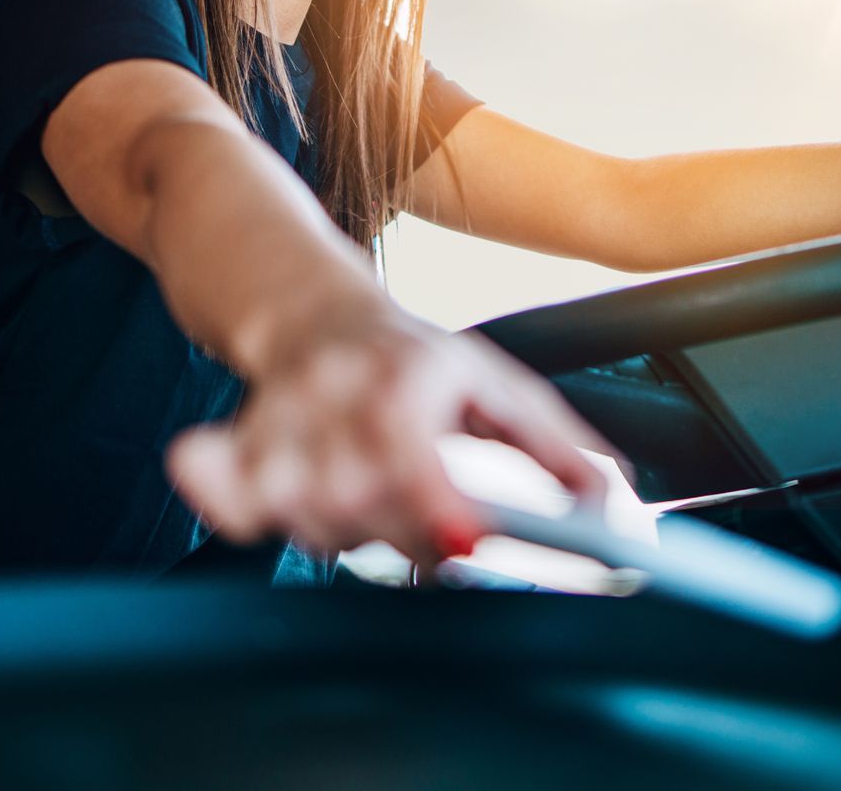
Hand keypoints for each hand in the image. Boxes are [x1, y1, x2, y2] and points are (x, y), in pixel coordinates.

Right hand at [165, 306, 619, 571]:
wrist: (306, 300)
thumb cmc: (412, 355)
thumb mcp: (493, 382)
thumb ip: (554, 445)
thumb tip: (610, 502)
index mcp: (406, 380)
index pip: (413, 467)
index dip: (439, 515)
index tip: (470, 539)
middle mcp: (335, 393)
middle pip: (363, 510)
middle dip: (403, 533)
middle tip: (427, 515)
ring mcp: (278, 415)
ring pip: (306, 518)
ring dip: (343, 530)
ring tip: (366, 497)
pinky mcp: (234, 438)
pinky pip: (230, 499)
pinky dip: (245, 509)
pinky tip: (279, 501)